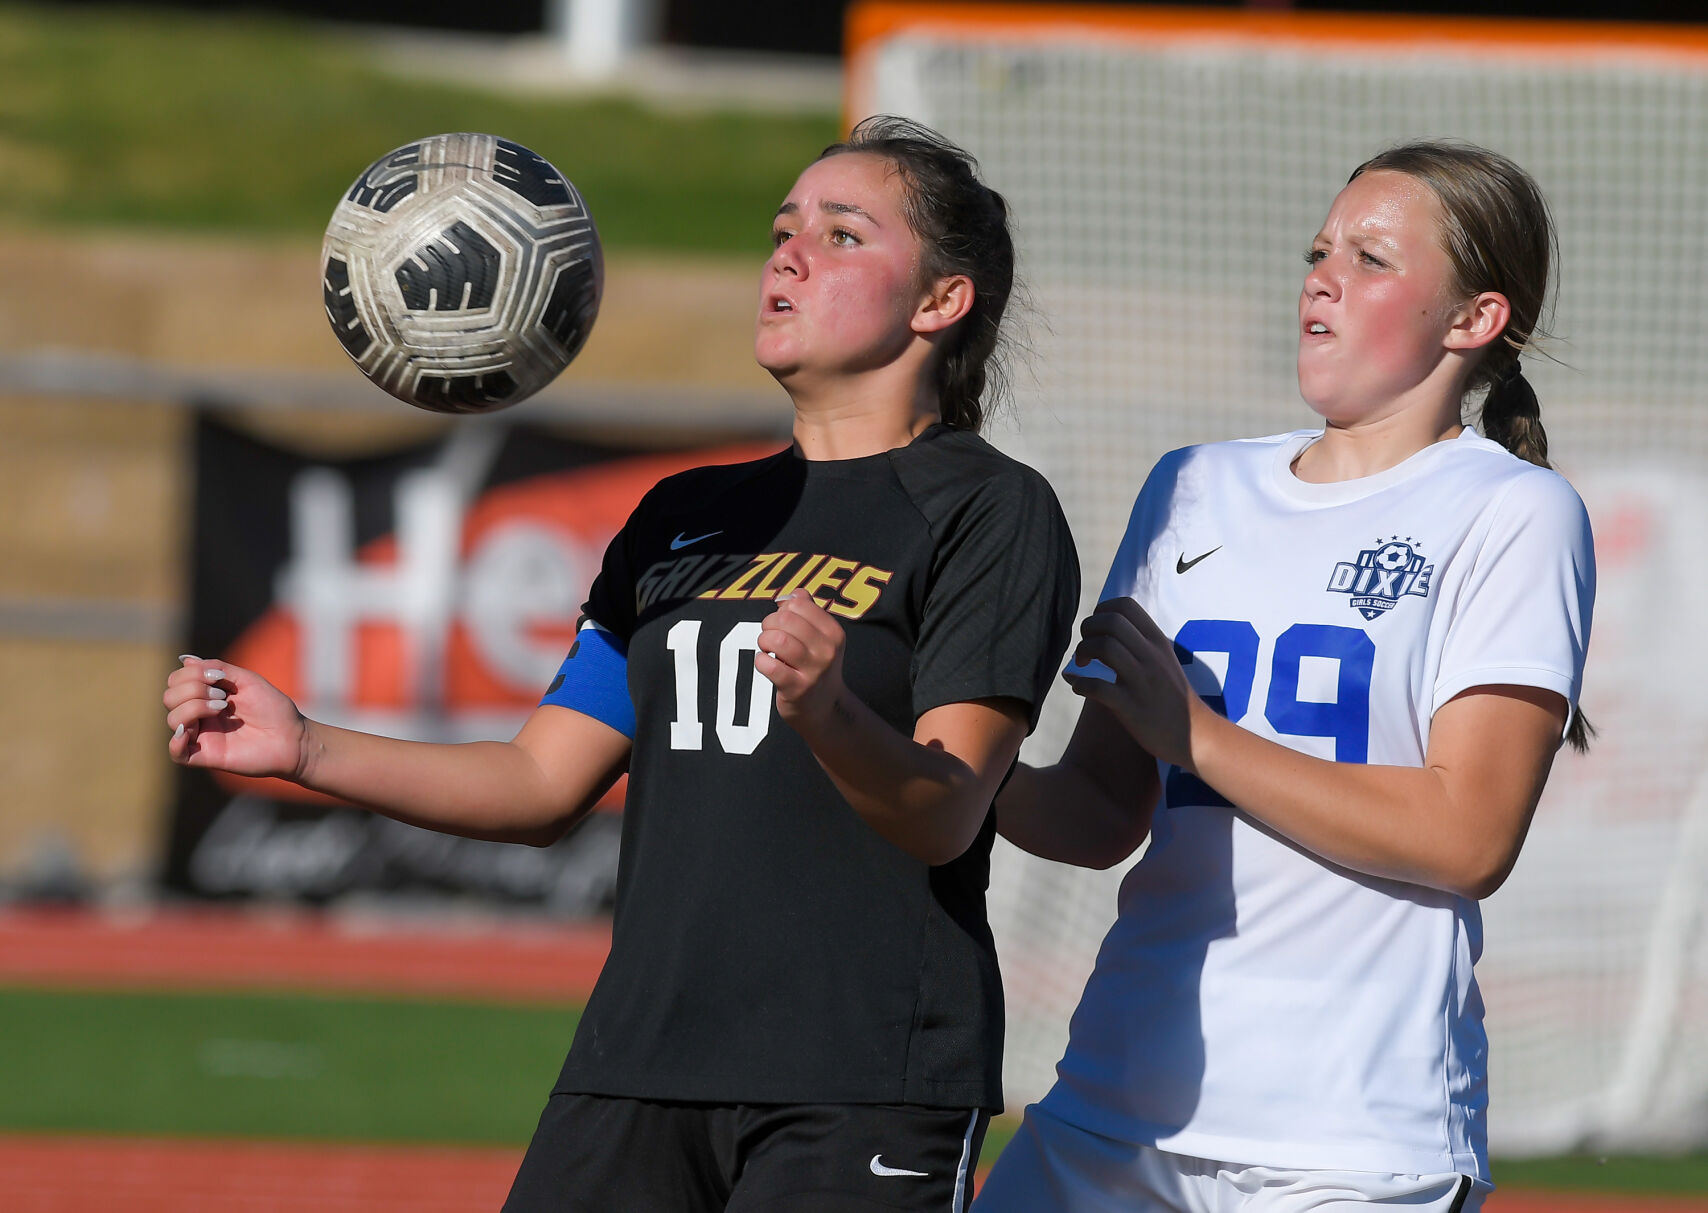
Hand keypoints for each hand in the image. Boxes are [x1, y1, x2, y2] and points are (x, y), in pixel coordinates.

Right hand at [164, 655, 307, 777]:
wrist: (292, 736)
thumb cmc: (273, 708)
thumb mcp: (246, 680)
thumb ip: (217, 668)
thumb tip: (185, 659)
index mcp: (206, 695)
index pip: (176, 681)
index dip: (190, 674)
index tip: (219, 677)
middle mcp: (200, 715)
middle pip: (169, 697)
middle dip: (192, 689)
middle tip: (222, 696)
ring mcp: (202, 735)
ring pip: (172, 719)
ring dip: (193, 707)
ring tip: (221, 708)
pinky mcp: (207, 756)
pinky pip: (177, 753)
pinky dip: (176, 741)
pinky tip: (188, 731)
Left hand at [755, 592, 847, 735]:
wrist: (824, 708)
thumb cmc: (816, 667)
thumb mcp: (820, 638)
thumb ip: (807, 612)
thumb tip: (793, 594)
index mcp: (834, 633)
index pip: (799, 605)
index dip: (783, 611)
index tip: (782, 624)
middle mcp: (827, 651)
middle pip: (787, 620)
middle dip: (770, 624)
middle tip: (769, 636)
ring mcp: (813, 671)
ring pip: (778, 641)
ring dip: (765, 641)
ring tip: (767, 649)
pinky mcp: (796, 689)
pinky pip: (769, 666)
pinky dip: (761, 661)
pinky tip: (765, 664)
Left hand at [1062, 598, 1201, 768]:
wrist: (1194, 734)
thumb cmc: (1172, 696)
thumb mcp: (1163, 660)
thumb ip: (1139, 643)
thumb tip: (1103, 631)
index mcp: (1157, 641)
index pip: (1126, 606)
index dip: (1101, 611)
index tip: (1095, 630)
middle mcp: (1151, 656)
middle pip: (1111, 622)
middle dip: (1088, 629)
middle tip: (1085, 649)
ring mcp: (1142, 681)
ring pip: (1104, 647)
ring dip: (1083, 652)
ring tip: (1082, 666)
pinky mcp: (1131, 707)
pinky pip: (1098, 687)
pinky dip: (1081, 684)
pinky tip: (1079, 688)